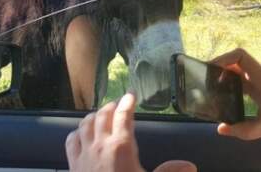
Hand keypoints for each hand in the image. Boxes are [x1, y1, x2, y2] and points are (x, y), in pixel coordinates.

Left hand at [65, 93, 195, 171]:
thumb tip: (189, 166)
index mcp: (121, 146)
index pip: (124, 116)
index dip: (128, 103)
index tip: (131, 95)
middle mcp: (101, 144)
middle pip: (103, 116)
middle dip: (111, 107)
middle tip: (117, 104)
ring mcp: (84, 153)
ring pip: (85, 124)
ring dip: (93, 116)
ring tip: (99, 114)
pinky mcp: (73, 164)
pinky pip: (71, 140)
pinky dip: (76, 132)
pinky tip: (79, 133)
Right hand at [212, 48, 260, 139]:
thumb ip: (242, 130)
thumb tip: (220, 129)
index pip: (241, 56)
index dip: (223, 58)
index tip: (211, 68)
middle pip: (236, 60)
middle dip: (220, 66)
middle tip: (207, 78)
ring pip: (238, 68)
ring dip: (224, 73)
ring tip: (211, 84)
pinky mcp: (260, 85)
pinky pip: (242, 77)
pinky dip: (230, 80)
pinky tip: (223, 91)